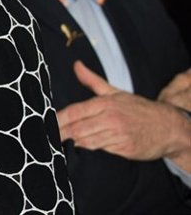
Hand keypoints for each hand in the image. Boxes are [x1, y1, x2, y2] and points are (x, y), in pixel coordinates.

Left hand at [57, 61, 190, 163]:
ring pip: (87, 141)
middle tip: (49, 136)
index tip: (46, 123)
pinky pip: (102, 150)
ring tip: (61, 142)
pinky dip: (91, 149)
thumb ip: (93, 80)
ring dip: (74, 143)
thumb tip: (77, 65)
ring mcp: (118, 136)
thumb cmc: (139, 109)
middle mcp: (111, 119)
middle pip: (77, 129)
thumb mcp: (115, 92)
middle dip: (61, 134)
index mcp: (106, 104)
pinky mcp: (125, 150)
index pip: (74, 112)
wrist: (169, 127)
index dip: (58, 119)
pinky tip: (83, 147)